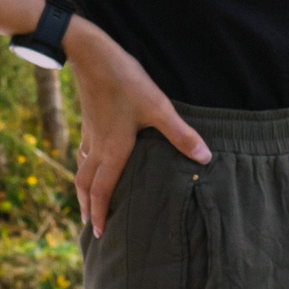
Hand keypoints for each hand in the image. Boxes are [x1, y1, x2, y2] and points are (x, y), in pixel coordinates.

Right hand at [67, 19, 209, 236]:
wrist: (91, 54)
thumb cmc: (124, 81)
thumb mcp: (157, 107)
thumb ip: (181, 134)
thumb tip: (205, 158)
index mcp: (114, 150)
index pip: (102, 190)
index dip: (100, 213)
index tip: (100, 234)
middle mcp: (99, 146)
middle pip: (86, 185)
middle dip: (88, 208)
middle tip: (90, 228)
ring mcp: (91, 133)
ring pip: (82, 169)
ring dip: (84, 189)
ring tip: (86, 201)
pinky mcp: (89, 120)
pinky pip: (84, 152)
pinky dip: (85, 166)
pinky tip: (91, 160)